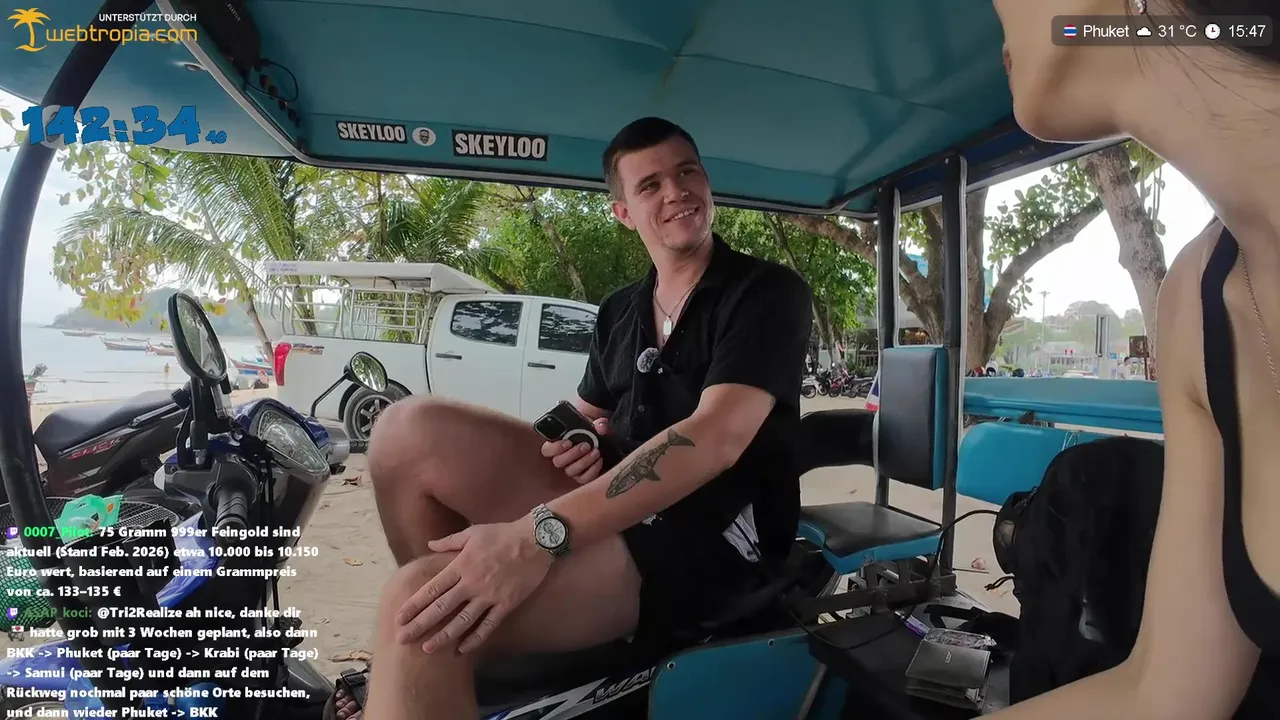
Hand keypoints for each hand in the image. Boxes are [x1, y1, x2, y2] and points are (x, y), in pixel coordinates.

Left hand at [396, 522, 551, 653]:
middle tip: (403, 639)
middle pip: (441, 608)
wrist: (536, 540)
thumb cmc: (503, 534)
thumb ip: (449, 542)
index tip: (399, 617)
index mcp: (461, 565)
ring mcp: (489, 595)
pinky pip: (489, 625)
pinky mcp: (507, 604)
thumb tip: (429, 544)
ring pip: (463, 621)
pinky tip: (462, 649)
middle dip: (420, 625)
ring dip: (444, 636)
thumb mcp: (473, 533)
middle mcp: (472, 583)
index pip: (432, 589)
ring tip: (428, 649)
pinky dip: (475, 638)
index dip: (414, 604)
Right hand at [541, 417, 608, 483]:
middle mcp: (562, 458)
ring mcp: (571, 469)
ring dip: (584, 461)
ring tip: (595, 452)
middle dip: (572, 454)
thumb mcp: (593, 424)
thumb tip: (601, 425)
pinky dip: (592, 470)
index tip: (568, 442)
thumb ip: (595, 421)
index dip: (556, 448)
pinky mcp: (581, 477)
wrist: (602, 445)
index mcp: (558, 444)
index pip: (547, 449)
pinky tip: (599, 461)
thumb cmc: (592, 434)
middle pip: (558, 461)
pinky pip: (583, 479)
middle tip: (586, 446)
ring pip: (571, 471)